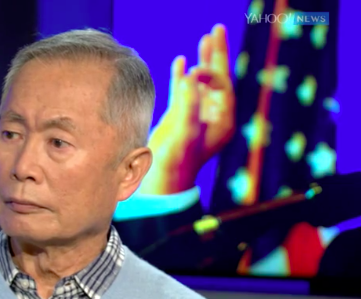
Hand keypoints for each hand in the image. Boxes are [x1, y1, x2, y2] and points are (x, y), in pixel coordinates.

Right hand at [140, 24, 234, 194]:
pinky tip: (181, 61)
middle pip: (219, 78)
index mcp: (223, 121)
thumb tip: (190, 75)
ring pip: (202, 82)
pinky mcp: (180, 118)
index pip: (223, 87)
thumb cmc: (176, 162)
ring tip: (205, 38)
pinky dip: (182, 76)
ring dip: (203, 60)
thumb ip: (189, 104)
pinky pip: (184, 91)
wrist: (162, 181)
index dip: (210, 74)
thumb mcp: (185, 133)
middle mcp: (213, 117)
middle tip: (217, 29)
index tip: (193, 71)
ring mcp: (197, 116)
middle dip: (217, 54)